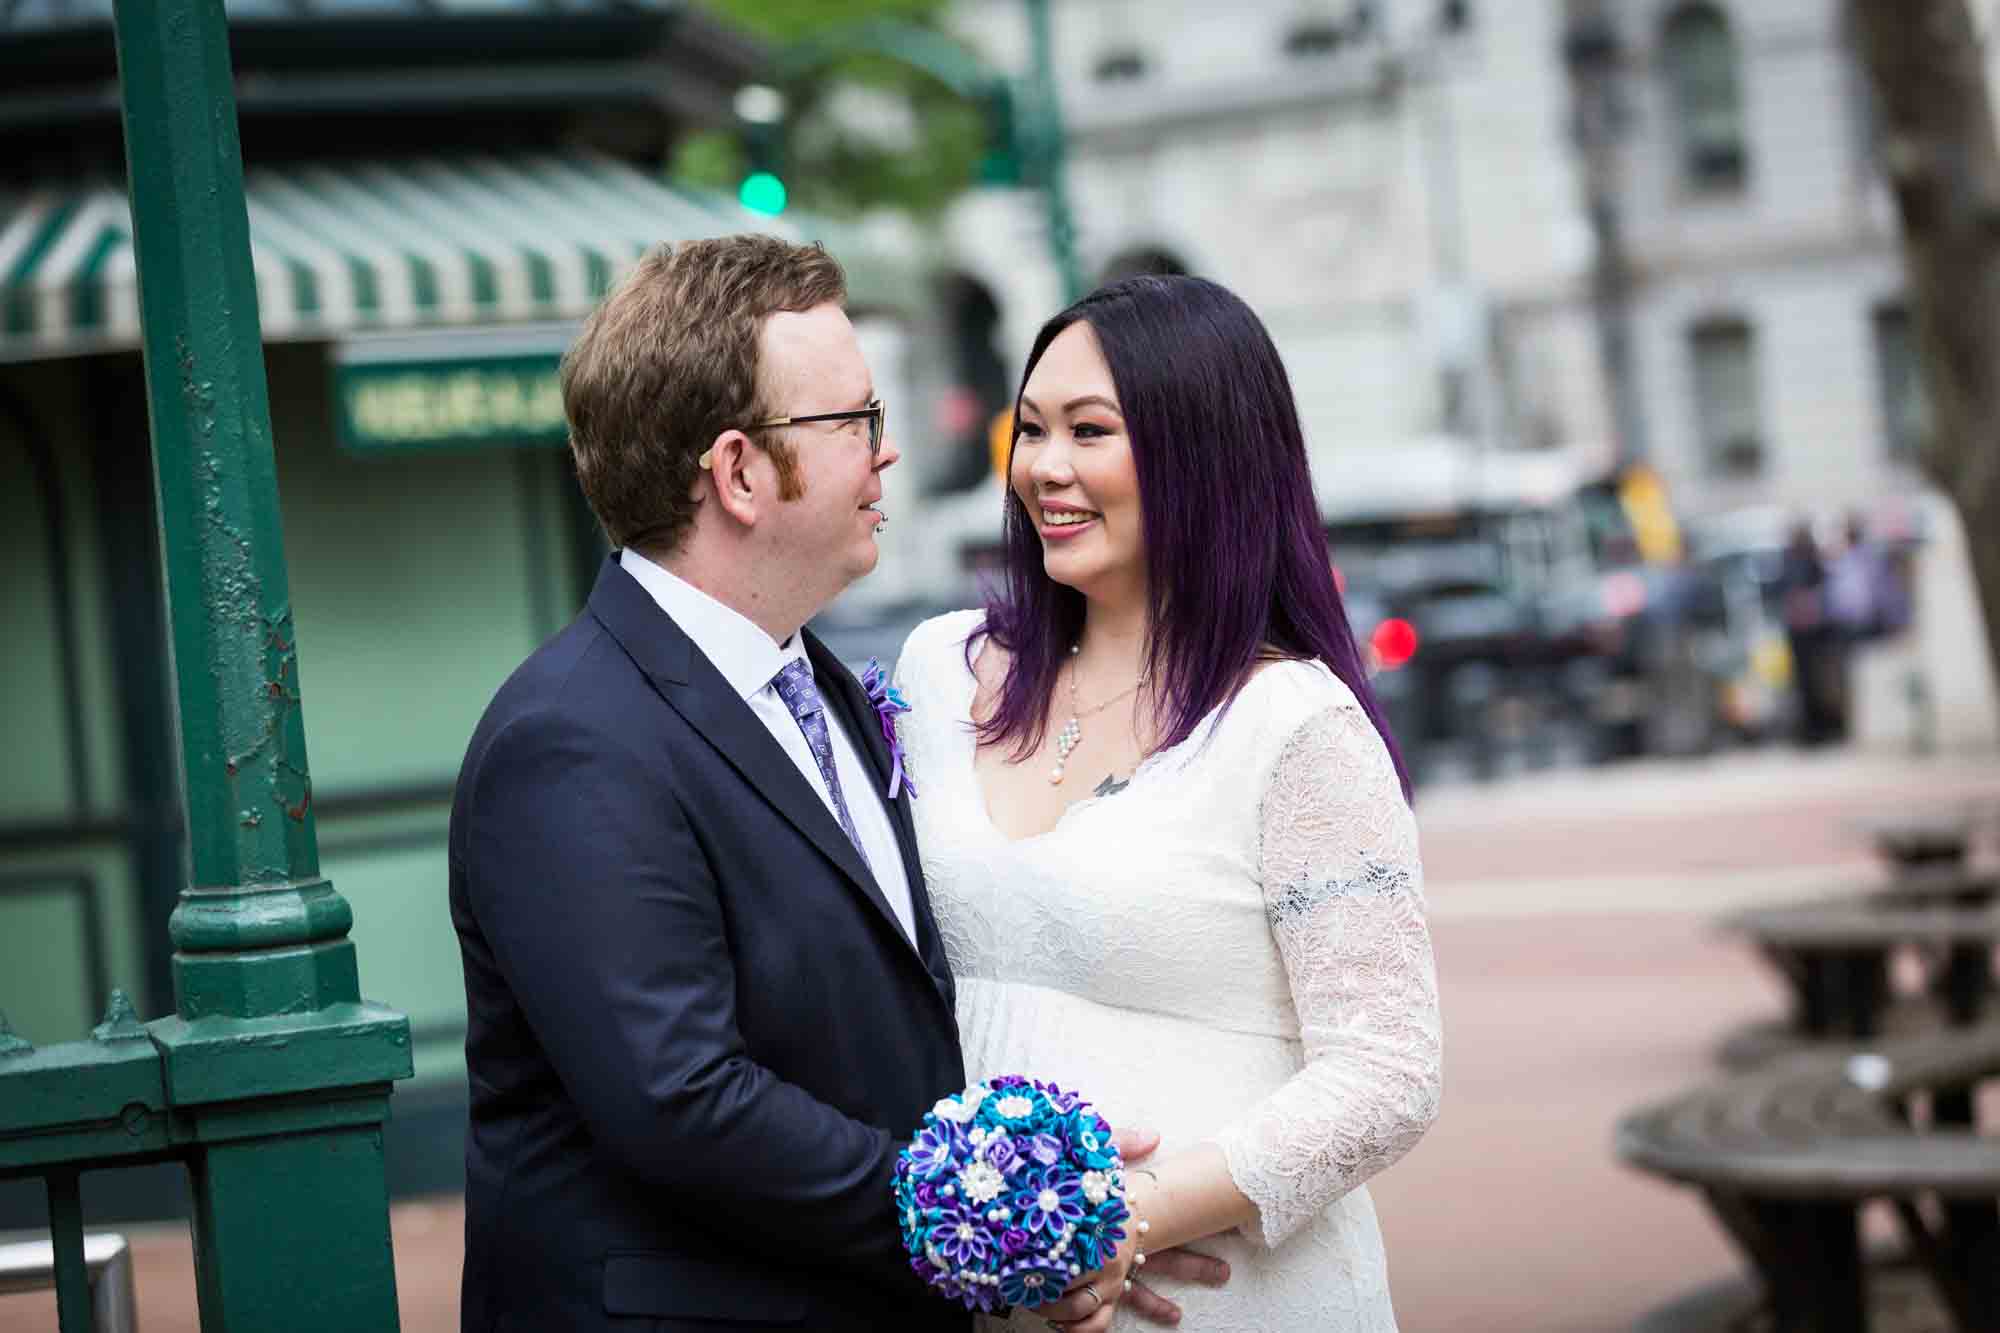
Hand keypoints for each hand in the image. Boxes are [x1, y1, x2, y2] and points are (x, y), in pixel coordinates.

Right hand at [1036, 1146, 1230, 1329]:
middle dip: (1194, 1266)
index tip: (1229, 1225)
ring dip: (1156, 1305)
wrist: (1002, 1223)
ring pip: (1135, 1293)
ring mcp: (1097, 1274)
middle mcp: (1115, 1250)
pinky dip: (1104, 1318)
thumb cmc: (1041, 1185)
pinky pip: (1097, 1313)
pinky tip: (1114, 1323)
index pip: (1170, 1222)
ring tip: (1177, 1316)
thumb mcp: (1079, 1157)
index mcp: (1122, 1220)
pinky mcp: (1073, 1291)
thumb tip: (1153, 1136)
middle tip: (1224, 1273)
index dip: (1198, 1222)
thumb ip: (1117, 1144)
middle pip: (1164, 1260)